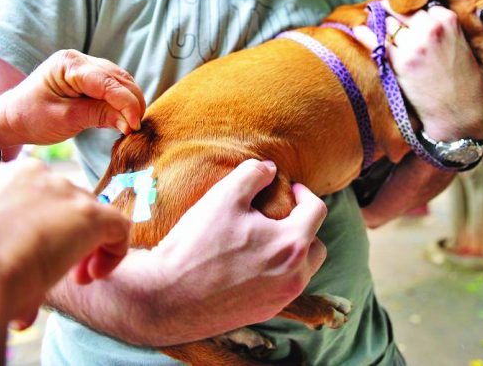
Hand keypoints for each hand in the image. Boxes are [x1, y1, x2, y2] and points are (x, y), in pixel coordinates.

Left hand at [0, 49, 146, 146]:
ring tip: (132, 124)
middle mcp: (80, 59)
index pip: (108, 82)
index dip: (126, 103)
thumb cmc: (31, 118)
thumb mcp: (65, 119)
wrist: (11, 117)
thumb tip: (130, 123)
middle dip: (132, 102)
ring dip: (130, 101)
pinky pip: (113, 86)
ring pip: (120, 81)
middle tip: (137, 127)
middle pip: (119, 78)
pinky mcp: (88, 77)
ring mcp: (85, 66)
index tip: (135, 125)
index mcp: (69, 64)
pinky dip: (122, 100)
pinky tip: (124, 116)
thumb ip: (99, 116)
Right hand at [0, 159, 130, 364]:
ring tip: (74, 278)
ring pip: (89, 216)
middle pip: (63, 203)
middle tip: (54, 271)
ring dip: (85, 248)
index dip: (36, 225)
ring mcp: (63, 191)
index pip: (30, 193)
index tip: (27, 255)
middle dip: (63, 237)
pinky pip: (118, 228)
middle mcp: (33, 175)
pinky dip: (113, 253)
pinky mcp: (90, 214)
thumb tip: (8, 277)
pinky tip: (90, 277)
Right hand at [143, 159, 328, 339]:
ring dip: (291, 251)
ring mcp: (280, 299)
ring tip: (264, 239)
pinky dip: (275, 272)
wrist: (166, 297)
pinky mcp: (264, 313)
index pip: (317, 211)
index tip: (289, 188)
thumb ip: (253, 175)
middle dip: (303, 226)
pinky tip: (249, 263)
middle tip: (280, 215)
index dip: (304, 193)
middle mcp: (294, 277)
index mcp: (291, 245)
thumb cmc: (197, 244)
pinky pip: (282, 288)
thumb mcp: (224, 196)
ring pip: (302, 270)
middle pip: (316, 245)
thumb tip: (270, 169)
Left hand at [354, 4, 482, 140]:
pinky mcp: (401, 63)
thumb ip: (438, 27)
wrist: (461, 111)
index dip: (411, 14)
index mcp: (448, 20)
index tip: (404, 16)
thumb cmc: (461, 79)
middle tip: (386, 17)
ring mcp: (415, 45)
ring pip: (390, 25)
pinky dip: (366, 35)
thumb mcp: (458, 43)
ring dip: (383, 27)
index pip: (421, 6)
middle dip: (395, 17)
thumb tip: (408, 13)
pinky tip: (359, 30)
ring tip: (377, 27)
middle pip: (403, 12)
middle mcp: (431, 29)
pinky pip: (377, 43)